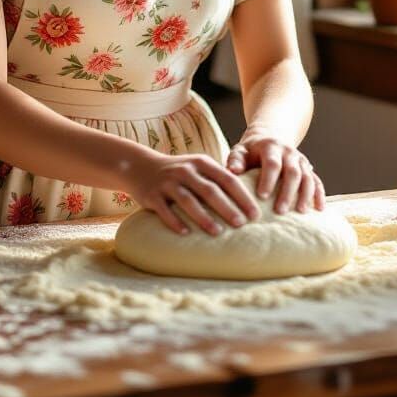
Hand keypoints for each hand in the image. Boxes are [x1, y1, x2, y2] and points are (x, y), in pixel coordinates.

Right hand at [121, 151, 261, 236]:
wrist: (140, 166)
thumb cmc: (179, 172)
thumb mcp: (198, 167)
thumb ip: (218, 179)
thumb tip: (248, 201)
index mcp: (201, 163)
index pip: (227, 179)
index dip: (242, 197)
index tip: (255, 214)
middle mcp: (185, 171)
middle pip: (209, 190)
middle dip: (227, 208)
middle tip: (241, 224)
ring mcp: (168, 183)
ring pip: (188, 201)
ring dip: (203, 217)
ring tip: (217, 232)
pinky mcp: (152, 195)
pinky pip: (165, 210)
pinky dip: (175, 222)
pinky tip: (186, 233)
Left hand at [226, 129, 325, 212]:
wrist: (268, 140)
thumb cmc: (250, 151)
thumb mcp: (240, 151)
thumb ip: (235, 160)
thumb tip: (232, 171)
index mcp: (271, 147)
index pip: (272, 163)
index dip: (268, 180)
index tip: (262, 197)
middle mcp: (289, 152)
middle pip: (292, 172)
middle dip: (287, 192)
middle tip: (280, 211)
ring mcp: (301, 160)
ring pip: (307, 177)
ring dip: (305, 195)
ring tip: (300, 212)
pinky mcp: (308, 169)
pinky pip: (317, 181)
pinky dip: (319, 195)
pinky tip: (319, 209)